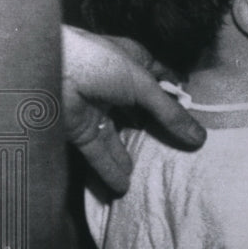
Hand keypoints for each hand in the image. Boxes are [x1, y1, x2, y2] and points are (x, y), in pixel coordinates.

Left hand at [62, 25, 205, 193]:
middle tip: (179, 151)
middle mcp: (115, 85)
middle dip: (156, 129)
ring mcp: (96, 107)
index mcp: (132, 62)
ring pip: (119, 135)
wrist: (48, 70)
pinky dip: (110, 169)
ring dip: (133, 154)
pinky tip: (125, 186)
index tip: (193, 119)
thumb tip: (199, 138)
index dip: (176, 97)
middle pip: (141, 111)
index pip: (160, 80)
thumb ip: (170, 114)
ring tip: (153, 173)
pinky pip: (98, 152)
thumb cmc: (100, 64)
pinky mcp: (79, 129)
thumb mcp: (144, 85)